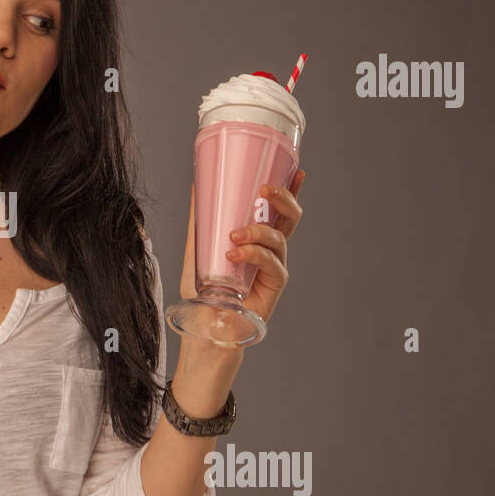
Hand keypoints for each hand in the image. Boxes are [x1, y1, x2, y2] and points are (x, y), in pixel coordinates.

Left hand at [178, 168, 305, 326]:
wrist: (205, 323)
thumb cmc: (205, 289)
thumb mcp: (198, 247)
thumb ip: (200, 221)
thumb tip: (197, 186)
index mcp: (259, 239)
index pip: (279, 212)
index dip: (291, 192)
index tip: (297, 172)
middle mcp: (271, 251)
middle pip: (290, 220)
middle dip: (283, 200)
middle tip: (264, 190)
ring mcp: (274, 268)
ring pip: (280, 240)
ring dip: (258, 231)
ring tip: (234, 235)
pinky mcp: (273, 286)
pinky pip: (272, 264)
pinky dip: (254, 255)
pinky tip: (235, 254)